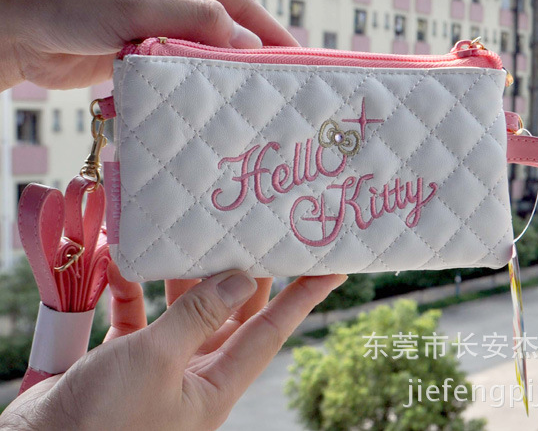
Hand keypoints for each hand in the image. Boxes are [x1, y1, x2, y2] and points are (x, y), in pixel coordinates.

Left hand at [0, 0, 296, 90]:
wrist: (16, 30)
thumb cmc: (73, 1)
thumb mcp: (139, 4)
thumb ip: (196, 21)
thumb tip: (248, 44)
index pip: (237, 2)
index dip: (270, 31)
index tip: (298, 59)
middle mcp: (171, 0)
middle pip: (225, 32)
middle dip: (249, 59)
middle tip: (279, 91)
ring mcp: (156, 30)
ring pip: (202, 56)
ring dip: (220, 78)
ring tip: (249, 107)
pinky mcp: (140, 58)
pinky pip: (178, 74)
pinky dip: (193, 89)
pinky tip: (209, 108)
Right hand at [0, 265, 345, 429]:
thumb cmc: (103, 421)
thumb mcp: (156, 361)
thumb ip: (199, 315)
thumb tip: (243, 277)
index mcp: (217, 382)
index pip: (272, 330)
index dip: (304, 297)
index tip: (333, 268)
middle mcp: (196, 371)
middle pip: (230, 310)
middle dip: (239, 270)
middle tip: (254, 228)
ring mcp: (162, 364)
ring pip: (184, 308)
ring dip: (181, 274)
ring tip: (188, 232)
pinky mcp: (126, 357)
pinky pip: (139, 314)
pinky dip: (132, 288)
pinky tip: (125, 260)